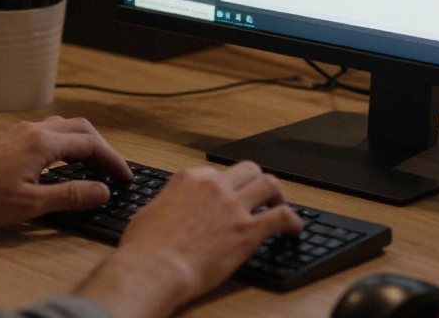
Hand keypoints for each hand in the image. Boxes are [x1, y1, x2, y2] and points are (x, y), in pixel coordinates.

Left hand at [0, 116, 131, 227]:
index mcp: (42, 143)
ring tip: (93, 165)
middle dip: (102, 148)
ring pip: (64, 126)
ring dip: (84, 142)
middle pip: (81, 128)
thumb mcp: (31, 204)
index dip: (112, 160)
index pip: (90, 144)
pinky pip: (48, 131)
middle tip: (114, 170)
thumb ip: (71, 195)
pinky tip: (63, 161)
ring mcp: (20, 131)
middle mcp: (34, 130)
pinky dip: (66, 142)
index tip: (125, 176)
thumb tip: (102, 191)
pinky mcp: (10, 138)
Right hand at [75, 161, 301, 317]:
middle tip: (258, 196)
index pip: (216, 172)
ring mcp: (233, 205)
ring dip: (276, 194)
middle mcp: (214, 185)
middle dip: (254, 181)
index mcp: (189, 179)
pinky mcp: (248, 229)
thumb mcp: (149, 213)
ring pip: (269, 184)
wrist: (155, 268)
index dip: (223, 186)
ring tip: (278, 205)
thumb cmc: (145, 248)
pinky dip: (293, 221)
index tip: (226, 197)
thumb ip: (167, 203)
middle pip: (247, 170)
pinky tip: (293, 229)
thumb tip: (170, 209)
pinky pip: (282, 216)